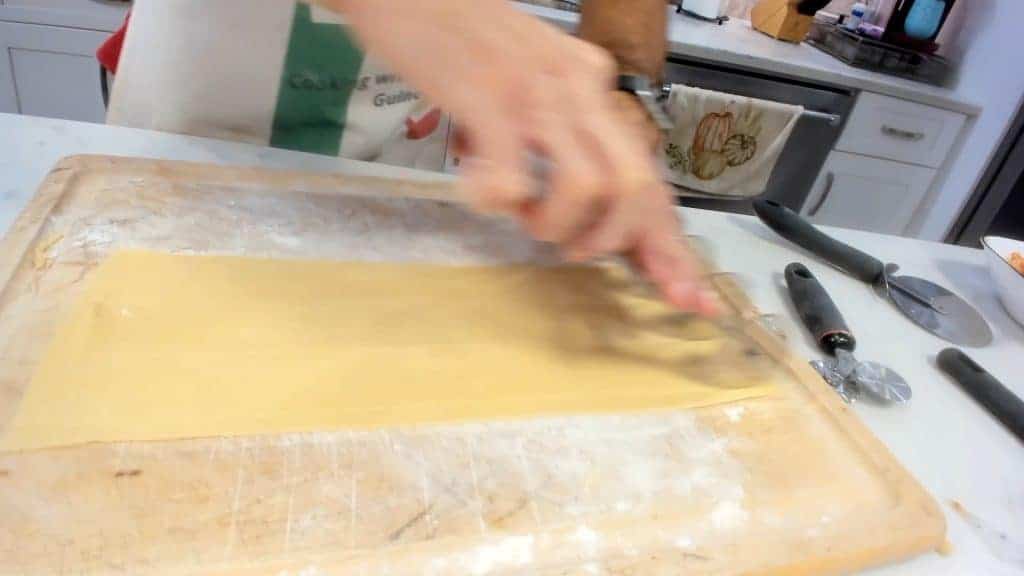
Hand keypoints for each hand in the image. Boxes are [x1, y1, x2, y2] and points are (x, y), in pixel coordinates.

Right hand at [332, 0, 715, 314]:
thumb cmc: (457, 35)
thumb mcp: (527, 74)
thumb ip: (555, 124)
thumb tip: (569, 195)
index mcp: (590, 80)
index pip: (645, 171)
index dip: (668, 243)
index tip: (685, 295)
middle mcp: (577, 85)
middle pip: (635, 185)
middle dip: (612, 239)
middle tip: (572, 250)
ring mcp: (535, 91)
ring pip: (587, 186)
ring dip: (555, 224)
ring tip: (523, 216)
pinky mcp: (489, 96)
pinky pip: (513, 176)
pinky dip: (498, 202)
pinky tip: (478, 191)